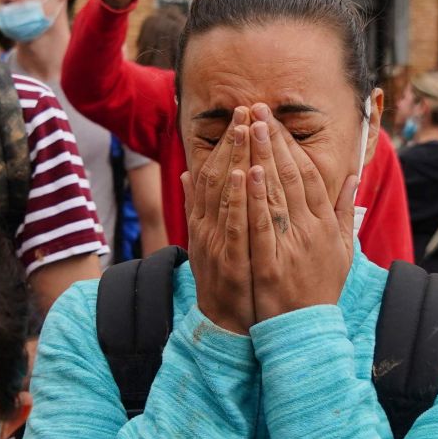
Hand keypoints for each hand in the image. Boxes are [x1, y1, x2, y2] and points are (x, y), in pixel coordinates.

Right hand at [184, 107, 253, 334]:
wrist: (228, 329)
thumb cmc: (225, 283)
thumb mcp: (208, 241)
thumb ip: (198, 207)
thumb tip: (189, 173)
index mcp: (207, 221)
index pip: (215, 173)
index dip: (228, 142)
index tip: (243, 116)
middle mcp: (208, 228)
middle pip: (219, 176)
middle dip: (234, 141)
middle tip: (248, 109)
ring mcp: (217, 244)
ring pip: (224, 194)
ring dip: (234, 159)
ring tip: (246, 129)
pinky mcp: (229, 262)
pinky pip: (232, 224)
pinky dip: (235, 199)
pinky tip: (241, 174)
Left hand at [245, 105, 358, 324]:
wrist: (304, 331)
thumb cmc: (319, 288)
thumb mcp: (342, 250)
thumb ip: (344, 212)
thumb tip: (354, 177)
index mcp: (324, 224)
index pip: (308, 174)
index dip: (292, 144)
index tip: (276, 120)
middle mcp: (309, 230)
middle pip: (291, 175)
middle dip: (273, 139)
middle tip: (257, 109)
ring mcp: (289, 246)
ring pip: (275, 193)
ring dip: (262, 157)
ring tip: (249, 127)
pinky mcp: (269, 263)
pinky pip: (261, 224)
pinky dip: (254, 197)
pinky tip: (245, 172)